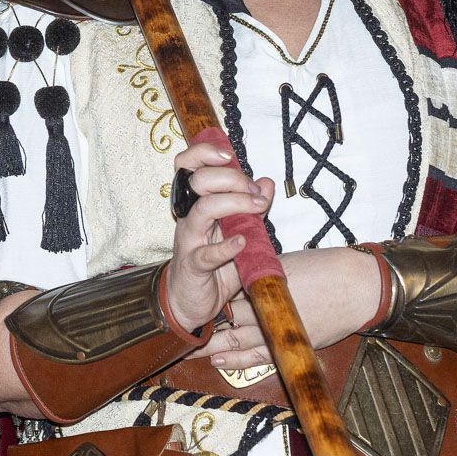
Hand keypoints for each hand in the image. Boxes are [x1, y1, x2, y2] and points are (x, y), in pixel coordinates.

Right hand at [164, 141, 273, 333]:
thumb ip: (252, 208)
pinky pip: (206, 254)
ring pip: (202, 209)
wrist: (192, 303)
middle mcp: (189, 217)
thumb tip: (267, 182)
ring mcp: (189, 241)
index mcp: (196, 203)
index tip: (229, 155)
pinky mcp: (193, 267)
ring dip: (234, 203)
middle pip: (198, 180)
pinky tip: (242, 242)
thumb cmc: (213, 264)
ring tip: (257, 208)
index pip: (189, 166)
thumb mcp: (238, 232)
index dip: (205, 153)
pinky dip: (226, 247)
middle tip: (255, 192)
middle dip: (231, 178)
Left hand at [191, 246, 379, 369]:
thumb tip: (243, 276)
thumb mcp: (289, 263)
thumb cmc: (329, 270)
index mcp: (266, 282)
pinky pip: (257, 357)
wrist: (359, 289)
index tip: (194, 296)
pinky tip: (218, 360)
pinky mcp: (291, 345)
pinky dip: (236, 360)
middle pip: (228, 314)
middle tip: (184, 324)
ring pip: (236, 338)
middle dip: (207, 319)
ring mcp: (279, 329)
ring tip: (191, 345)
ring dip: (213, 342)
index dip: (211, 295)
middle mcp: (268, 306)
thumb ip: (263, 271)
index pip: (229, 289)